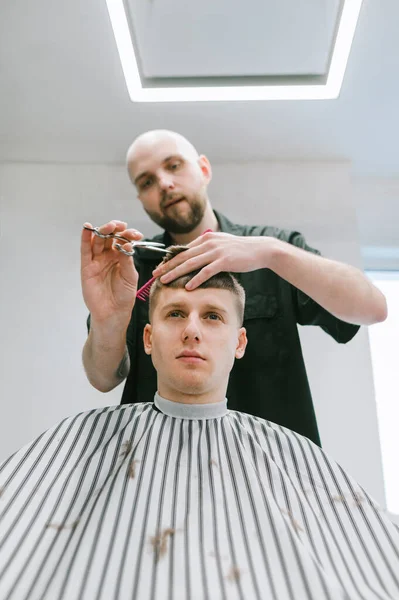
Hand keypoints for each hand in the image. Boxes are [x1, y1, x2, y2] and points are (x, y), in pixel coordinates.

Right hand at [81, 220, 142, 322]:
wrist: (113, 313)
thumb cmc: (124, 296)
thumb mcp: (130, 277)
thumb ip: (127, 260)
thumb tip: (127, 243)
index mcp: (121, 257)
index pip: (124, 240)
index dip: (129, 235)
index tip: (136, 234)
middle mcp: (108, 256)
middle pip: (110, 237)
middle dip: (115, 229)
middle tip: (120, 226)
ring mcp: (97, 260)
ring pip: (98, 241)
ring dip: (102, 231)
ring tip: (109, 226)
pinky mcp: (87, 267)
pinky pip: (85, 250)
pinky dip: (85, 238)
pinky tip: (87, 228)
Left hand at [152, 232, 271, 288]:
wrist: (259, 249)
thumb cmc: (239, 250)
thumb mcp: (220, 245)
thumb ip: (207, 249)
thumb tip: (193, 256)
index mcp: (205, 238)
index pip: (183, 250)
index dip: (169, 259)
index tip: (159, 268)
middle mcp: (208, 243)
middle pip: (182, 256)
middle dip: (167, 266)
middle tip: (154, 274)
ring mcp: (216, 251)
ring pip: (190, 263)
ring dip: (175, 272)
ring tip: (164, 280)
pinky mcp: (224, 261)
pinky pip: (206, 271)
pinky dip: (196, 279)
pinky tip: (188, 287)